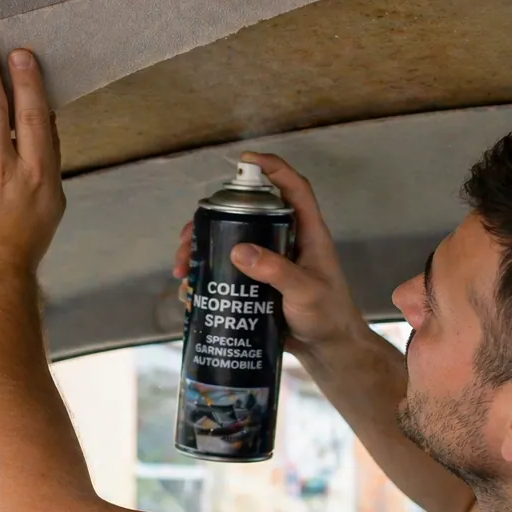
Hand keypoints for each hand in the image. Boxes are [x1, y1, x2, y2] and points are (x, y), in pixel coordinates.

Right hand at [171, 153, 365, 358]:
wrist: (328, 352)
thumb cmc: (328, 317)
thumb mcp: (305, 292)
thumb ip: (276, 271)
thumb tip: (238, 250)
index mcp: (306, 233)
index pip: (294, 188)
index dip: (273, 167)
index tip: (245, 160)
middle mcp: (285, 241)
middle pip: (244, 215)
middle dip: (209, 222)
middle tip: (187, 240)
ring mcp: (268, 262)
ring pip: (228, 242)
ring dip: (201, 251)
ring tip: (183, 271)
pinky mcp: (256, 283)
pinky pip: (226, 270)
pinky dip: (205, 276)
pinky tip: (191, 291)